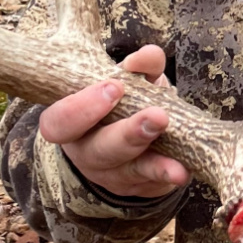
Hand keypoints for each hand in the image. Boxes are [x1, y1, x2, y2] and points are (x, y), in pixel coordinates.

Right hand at [38, 44, 191, 200]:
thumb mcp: (125, 80)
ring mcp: (110, 174)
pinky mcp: (136, 187)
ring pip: (127, 172)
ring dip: (154, 165)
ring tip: (176, 164)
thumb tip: (149, 56)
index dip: (82, 108)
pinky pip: (151, 185)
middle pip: (98, 151)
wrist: (131, 138)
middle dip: (128, 134)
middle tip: (157, 117)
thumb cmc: (121, 101)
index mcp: (70, 123)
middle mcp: (86, 152)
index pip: (59, 122)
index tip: (115, 87)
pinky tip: (184, 171)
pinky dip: (168, 176)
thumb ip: (137, 67)